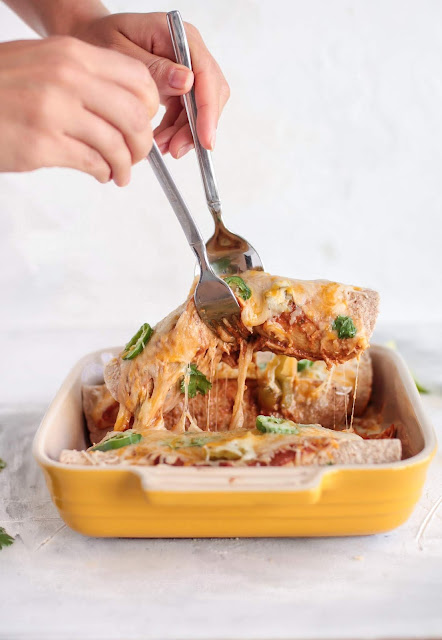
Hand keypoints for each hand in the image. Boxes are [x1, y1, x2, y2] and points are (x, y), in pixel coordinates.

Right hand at [0, 37, 158, 184]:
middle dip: (143, 143)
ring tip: (119, 173)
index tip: (144, 123)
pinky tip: (101, 175)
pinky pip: (93, 163)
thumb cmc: (0, 89)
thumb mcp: (42, 63)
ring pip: (116, 144)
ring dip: (125, 166)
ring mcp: (54, 111)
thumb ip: (82, 77)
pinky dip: (104, 173)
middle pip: (134, 115)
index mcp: (70, 54)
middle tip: (137, 156)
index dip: (149, 107)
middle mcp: (66, 78)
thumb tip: (123, 103)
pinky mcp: (43, 145)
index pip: (136, 78)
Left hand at [72, 13, 229, 158]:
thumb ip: (153, 67)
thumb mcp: (119, 51)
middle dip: (197, 127)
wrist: (88, 37)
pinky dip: (176, 131)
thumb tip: (187, 82)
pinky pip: (186, 113)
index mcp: (177, 36)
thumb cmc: (98, 37)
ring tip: (161, 147)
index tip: (205, 139)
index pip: (206, 74)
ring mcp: (184, 69)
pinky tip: (160, 141)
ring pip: (200, 108)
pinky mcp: (179, 85)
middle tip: (176, 150)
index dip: (208, 109)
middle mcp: (187, 51)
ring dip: (185, 133)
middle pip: (209, 94)